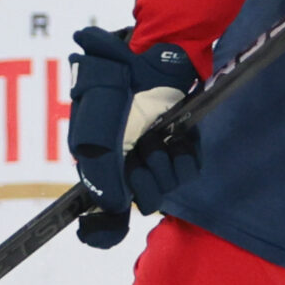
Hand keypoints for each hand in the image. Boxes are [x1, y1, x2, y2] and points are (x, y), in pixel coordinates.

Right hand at [67, 25, 200, 246]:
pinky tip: (178, 138)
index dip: (105, 228)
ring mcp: (154, 153)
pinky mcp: (181, 144)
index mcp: (99, 162)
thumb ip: (99, 173)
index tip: (107, 231)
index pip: (103, 211)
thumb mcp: (96, 131)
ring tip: (158, 137)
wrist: (155, 54)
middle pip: (141, 201)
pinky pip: (188, 170)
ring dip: (164, 163)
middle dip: (145, 181)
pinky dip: (185, 156)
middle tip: (143, 153)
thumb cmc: (117, 87)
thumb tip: (113, 207)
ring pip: (167, 187)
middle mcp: (126, 163)